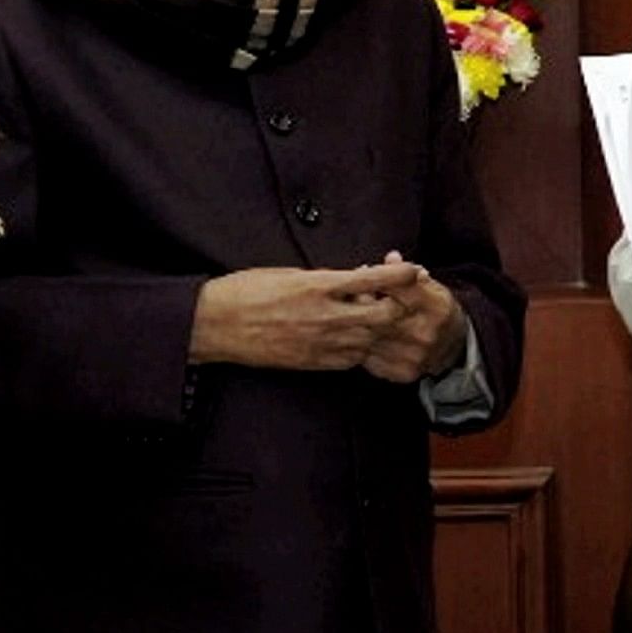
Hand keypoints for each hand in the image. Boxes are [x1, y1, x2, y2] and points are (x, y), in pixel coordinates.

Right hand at [190, 263, 420, 371]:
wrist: (216, 325)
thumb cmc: (247, 290)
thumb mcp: (290, 274)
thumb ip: (326, 280)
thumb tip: (357, 280)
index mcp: (319, 286)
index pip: (373, 279)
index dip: (400, 274)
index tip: (415, 269)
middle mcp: (326, 316)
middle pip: (385, 315)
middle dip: (400, 306)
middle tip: (406, 298)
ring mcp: (322, 344)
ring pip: (373, 340)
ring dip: (385, 330)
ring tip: (389, 321)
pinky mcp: (315, 363)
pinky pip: (354, 360)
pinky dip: (365, 349)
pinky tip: (364, 340)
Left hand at [355, 253, 469, 382]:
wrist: (456, 347)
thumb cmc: (435, 309)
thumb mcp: (429, 286)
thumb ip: (407, 273)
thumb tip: (391, 258)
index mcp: (436, 305)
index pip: (399, 287)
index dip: (376, 279)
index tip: (360, 274)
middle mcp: (426, 332)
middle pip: (381, 314)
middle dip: (359, 302)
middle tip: (344, 295)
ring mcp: (415, 355)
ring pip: (371, 337)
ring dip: (353, 325)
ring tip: (344, 314)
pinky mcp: (404, 372)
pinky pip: (370, 358)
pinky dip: (357, 346)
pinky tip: (353, 336)